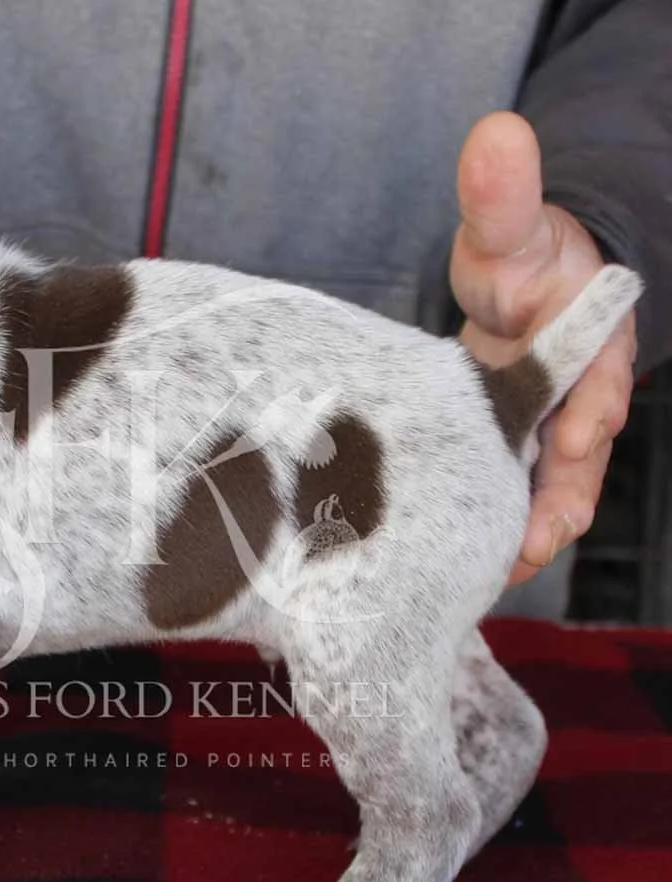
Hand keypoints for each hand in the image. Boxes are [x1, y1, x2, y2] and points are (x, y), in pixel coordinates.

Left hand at [451, 111, 636, 585]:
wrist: (522, 288)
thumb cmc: (525, 257)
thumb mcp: (511, 228)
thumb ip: (503, 195)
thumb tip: (496, 133)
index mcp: (589, 343)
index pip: (600, 375)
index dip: (594, 403)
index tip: (584, 430)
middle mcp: (574, 396)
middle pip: (578, 456)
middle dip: (561, 499)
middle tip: (535, 543)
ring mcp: (542, 431)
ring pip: (545, 488)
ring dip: (524, 529)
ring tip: (496, 573)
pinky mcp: (505, 450)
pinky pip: (505, 492)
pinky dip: (488, 524)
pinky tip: (457, 562)